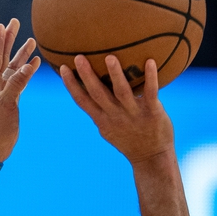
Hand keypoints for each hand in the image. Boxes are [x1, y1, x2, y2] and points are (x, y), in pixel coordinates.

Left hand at [0, 18, 40, 162]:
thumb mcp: (6, 104)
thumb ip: (17, 83)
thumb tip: (30, 66)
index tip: (3, 24)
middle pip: (2, 57)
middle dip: (10, 41)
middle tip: (15, 23)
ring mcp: (0, 93)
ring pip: (12, 69)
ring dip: (21, 56)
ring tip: (31, 42)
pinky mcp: (8, 101)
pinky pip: (17, 82)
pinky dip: (25, 73)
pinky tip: (33, 64)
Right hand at [59, 55, 173, 164]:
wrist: (152, 158)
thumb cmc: (130, 140)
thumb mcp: (109, 129)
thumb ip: (100, 111)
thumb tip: (90, 91)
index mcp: (102, 120)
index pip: (82, 101)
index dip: (71, 85)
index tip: (63, 67)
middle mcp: (115, 116)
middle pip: (98, 94)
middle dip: (87, 76)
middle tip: (79, 57)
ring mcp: (133, 114)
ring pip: (122, 92)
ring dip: (115, 75)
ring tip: (110, 57)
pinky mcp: (153, 112)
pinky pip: (150, 92)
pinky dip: (150, 77)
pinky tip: (150, 61)